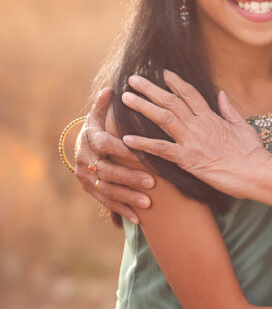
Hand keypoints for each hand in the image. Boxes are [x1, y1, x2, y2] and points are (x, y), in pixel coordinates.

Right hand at [74, 88, 155, 223]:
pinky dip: (123, 210)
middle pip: (107, 170)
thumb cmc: (99, 129)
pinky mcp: (90, 191)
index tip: (143, 154)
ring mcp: (86, 177)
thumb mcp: (99, 116)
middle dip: (130, 177)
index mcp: (90, 139)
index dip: (124, 150)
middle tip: (152, 183)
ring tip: (148, 203)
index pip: (107, 145)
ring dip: (128, 197)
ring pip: (107, 189)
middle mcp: (85, 160)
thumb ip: (105, 106)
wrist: (81, 148)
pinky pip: (107, 203)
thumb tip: (111, 90)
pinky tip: (139, 219)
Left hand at [120, 70, 267, 197]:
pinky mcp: (188, 160)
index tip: (162, 73)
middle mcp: (199, 125)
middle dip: (150, 88)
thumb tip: (221, 94)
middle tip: (133, 79)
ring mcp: (192, 141)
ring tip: (126, 98)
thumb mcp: (243, 125)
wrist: (256, 172)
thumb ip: (229, 109)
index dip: (174, 82)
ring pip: (163, 118)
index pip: (189, 93)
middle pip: (171, 101)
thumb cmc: (252, 152)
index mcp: (211, 117)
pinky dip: (144, 144)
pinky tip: (126, 139)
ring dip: (143, 107)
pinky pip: (161, 149)